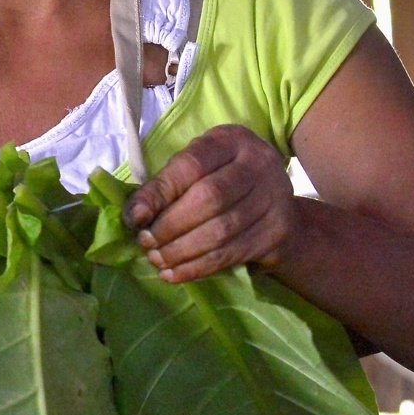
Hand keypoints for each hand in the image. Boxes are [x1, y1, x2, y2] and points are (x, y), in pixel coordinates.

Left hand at [123, 124, 297, 282]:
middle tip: (145, 242)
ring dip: (181, 251)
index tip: (135, 217)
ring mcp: (273, 198)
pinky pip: (231, 254)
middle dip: (170, 225)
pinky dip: (198, 267)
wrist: (278, 201)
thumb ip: (170, 182)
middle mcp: (258, 164)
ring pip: (220, 231)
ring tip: (157, 259)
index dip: (160, 192)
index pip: (191, 165)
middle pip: (209, 199)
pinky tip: (175, 274)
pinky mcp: (276, 232)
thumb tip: (136, 215)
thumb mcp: (201, 165)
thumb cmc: (225, 177)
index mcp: (231, 140)